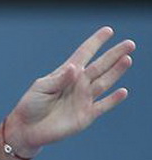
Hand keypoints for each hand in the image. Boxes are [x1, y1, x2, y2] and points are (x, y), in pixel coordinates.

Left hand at [5, 26, 135, 156]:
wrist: (28, 129)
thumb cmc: (31, 105)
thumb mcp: (40, 88)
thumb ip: (59, 79)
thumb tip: (75, 68)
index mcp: (66, 73)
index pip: (84, 54)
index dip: (96, 42)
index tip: (108, 30)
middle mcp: (78, 84)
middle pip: (100, 66)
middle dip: (114, 55)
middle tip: (130, 43)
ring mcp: (84, 99)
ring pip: (104, 82)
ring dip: (116, 72)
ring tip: (127, 59)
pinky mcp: (86, 115)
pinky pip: (103, 106)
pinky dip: (113, 99)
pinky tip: (123, 91)